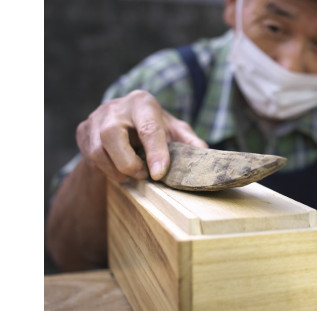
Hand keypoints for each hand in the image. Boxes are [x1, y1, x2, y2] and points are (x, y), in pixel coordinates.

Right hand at [76, 89, 207, 181]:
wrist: (124, 122)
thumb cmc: (154, 126)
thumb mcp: (175, 130)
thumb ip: (190, 141)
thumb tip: (206, 155)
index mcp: (142, 102)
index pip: (149, 128)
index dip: (156, 153)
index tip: (159, 174)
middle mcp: (115, 106)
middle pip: (112, 136)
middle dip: (129, 163)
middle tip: (144, 175)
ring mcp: (95, 117)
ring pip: (97, 151)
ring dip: (117, 170)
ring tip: (134, 173)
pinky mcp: (83, 131)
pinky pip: (90, 158)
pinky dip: (106, 170)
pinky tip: (119, 168)